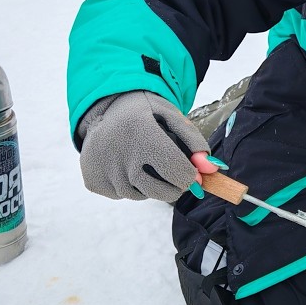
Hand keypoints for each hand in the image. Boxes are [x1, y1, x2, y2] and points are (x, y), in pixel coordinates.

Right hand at [77, 90, 209, 202]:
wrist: (104, 109)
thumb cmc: (145, 114)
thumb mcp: (171, 117)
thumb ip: (194, 141)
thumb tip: (212, 169)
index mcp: (142, 132)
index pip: (177, 170)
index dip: (190, 177)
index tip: (192, 174)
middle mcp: (120, 153)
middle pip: (160, 190)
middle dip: (175, 187)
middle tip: (175, 175)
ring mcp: (104, 170)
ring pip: (141, 195)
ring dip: (151, 186)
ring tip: (145, 163)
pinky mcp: (93, 182)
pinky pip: (122, 195)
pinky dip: (130, 186)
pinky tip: (125, 165)